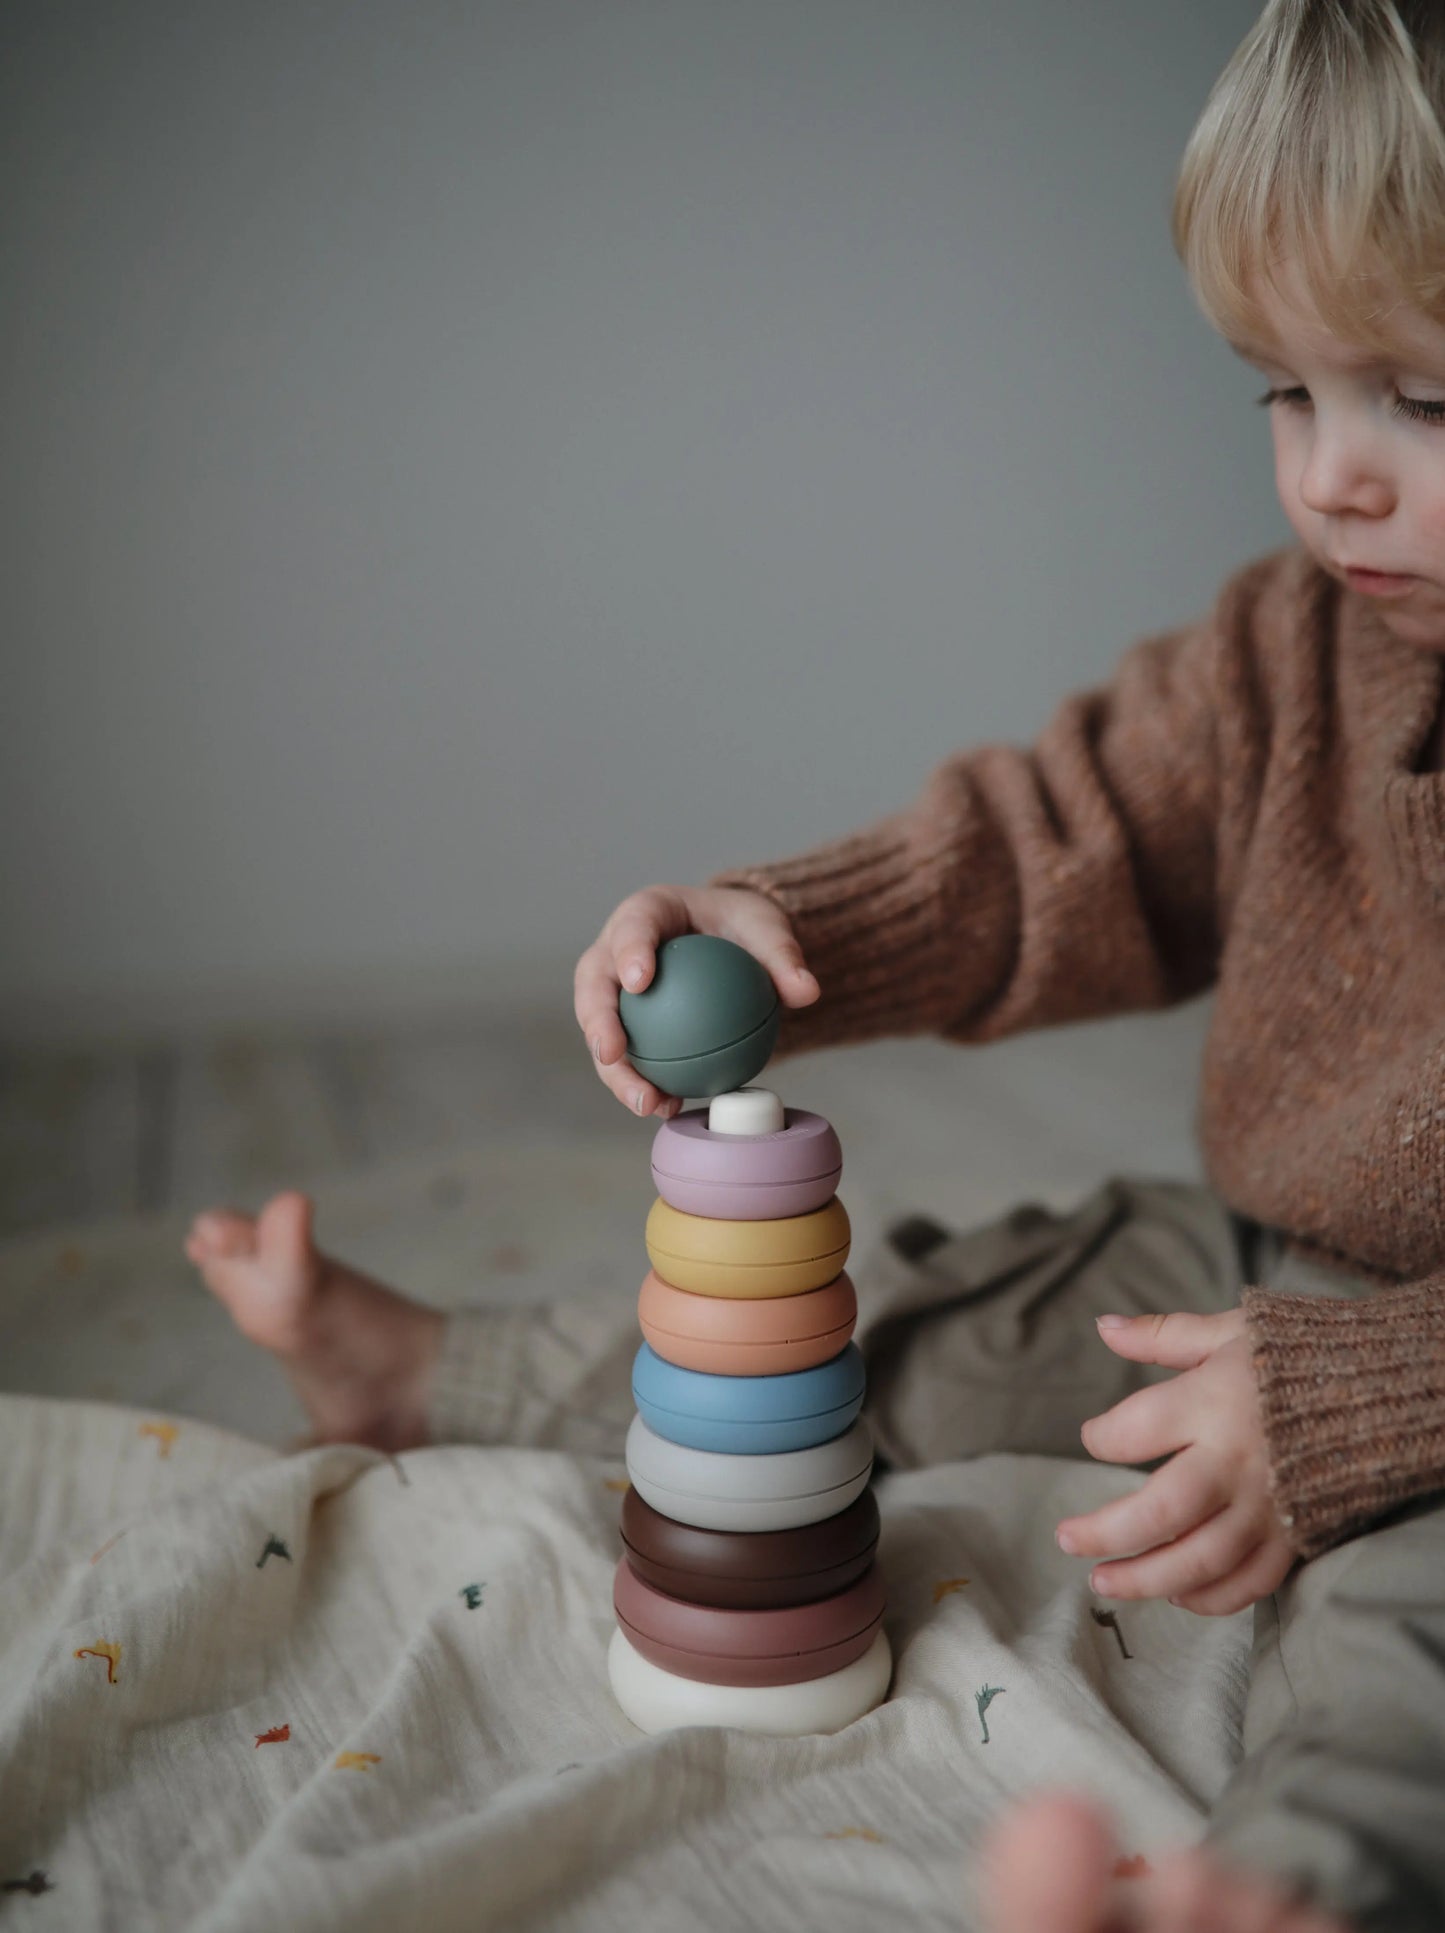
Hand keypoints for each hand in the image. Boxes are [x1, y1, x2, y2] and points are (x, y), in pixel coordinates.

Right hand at [573, 884, 818, 1116]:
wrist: (729, 944)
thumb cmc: (741, 926)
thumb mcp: (767, 928)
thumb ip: (783, 955)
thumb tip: (807, 992)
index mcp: (646, 912)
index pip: (632, 927)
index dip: (627, 952)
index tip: (640, 983)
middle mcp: (615, 949)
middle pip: (594, 985)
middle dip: (597, 1021)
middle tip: (614, 1054)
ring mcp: (614, 990)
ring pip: (600, 1031)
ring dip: (616, 1071)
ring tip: (644, 1102)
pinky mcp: (624, 1024)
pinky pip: (628, 1057)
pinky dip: (643, 1083)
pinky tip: (668, 1109)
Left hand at [1054, 1308, 1296, 1615]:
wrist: (1385, 1387)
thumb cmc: (1297, 1353)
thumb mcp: (1229, 1331)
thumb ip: (1163, 1335)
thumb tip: (1102, 1326)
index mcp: (1212, 1402)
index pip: (1133, 1430)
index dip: (1100, 1438)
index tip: (1093, 1438)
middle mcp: (1236, 1461)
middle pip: (1160, 1512)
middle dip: (1106, 1532)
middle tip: (1067, 1540)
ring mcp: (1268, 1506)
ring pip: (1199, 1560)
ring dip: (1146, 1578)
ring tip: (1103, 1581)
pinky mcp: (1295, 1536)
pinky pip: (1249, 1582)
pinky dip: (1210, 1598)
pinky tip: (1176, 1594)